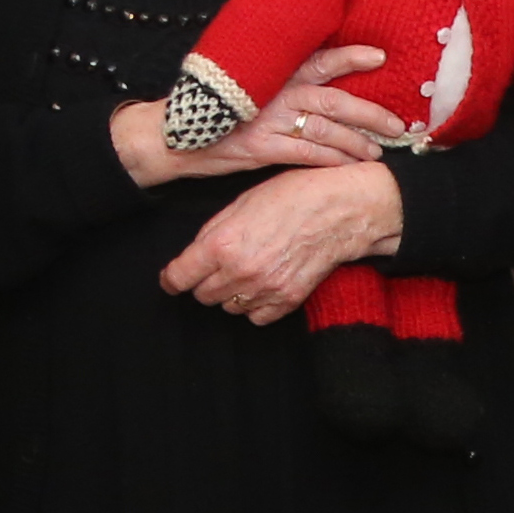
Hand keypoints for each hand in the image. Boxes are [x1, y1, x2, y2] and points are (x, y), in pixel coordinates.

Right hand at [110, 43, 391, 188]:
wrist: (172, 136)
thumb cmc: (215, 110)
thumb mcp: (247, 83)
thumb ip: (279, 78)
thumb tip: (318, 78)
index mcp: (274, 71)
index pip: (318, 59)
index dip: (350, 56)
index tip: (380, 56)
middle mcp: (275, 92)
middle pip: (334, 99)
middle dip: (369, 113)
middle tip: (397, 124)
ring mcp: (267, 120)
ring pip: (325, 129)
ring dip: (355, 142)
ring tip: (377, 152)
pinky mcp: (259, 148)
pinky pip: (305, 154)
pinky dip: (331, 161)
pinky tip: (349, 167)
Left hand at [159, 161, 405, 322]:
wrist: (341, 209)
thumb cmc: (293, 196)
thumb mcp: (241, 203)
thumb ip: (213, 232)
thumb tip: (195, 255)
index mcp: (221, 244)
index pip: (179, 278)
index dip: (172, 280)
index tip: (173, 279)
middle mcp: (239, 271)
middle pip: (203, 296)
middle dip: (205, 282)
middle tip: (218, 266)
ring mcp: (265, 289)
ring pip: (229, 307)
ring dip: (231, 293)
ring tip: (246, 272)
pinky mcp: (287, 300)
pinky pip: (256, 317)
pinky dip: (255, 305)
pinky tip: (263, 285)